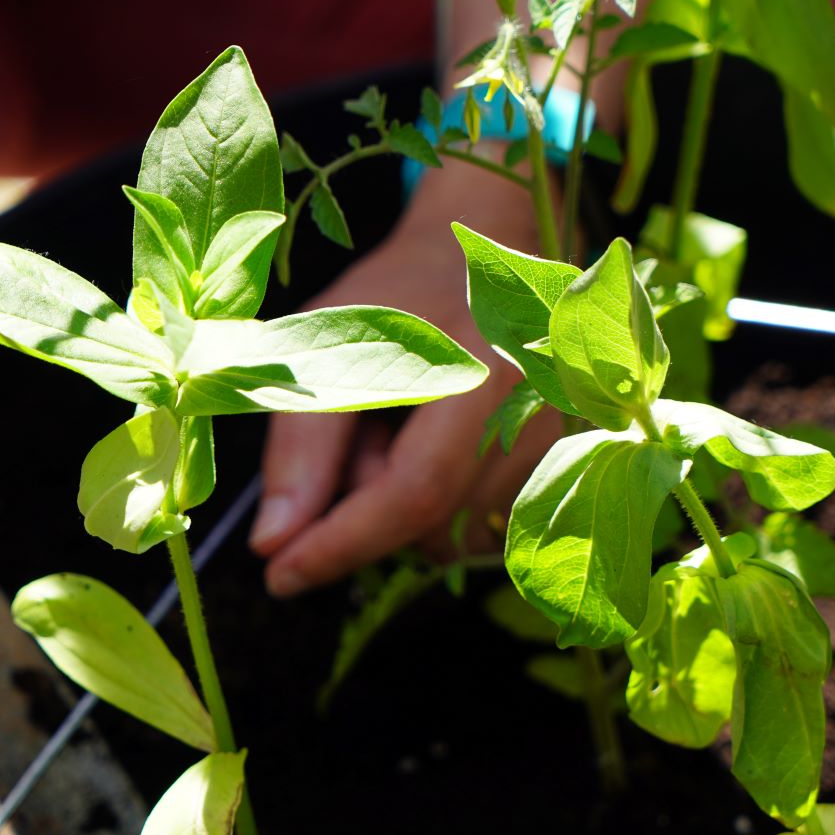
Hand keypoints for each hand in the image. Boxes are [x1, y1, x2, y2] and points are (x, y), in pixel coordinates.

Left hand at [250, 157, 557, 595]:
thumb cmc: (399, 298)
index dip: (343, 542)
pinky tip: (433, 451)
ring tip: (397, 431)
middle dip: (365, 508)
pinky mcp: (559, 467)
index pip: (413, 491)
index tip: (280, 575)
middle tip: (351, 437)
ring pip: (453, 535)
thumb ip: (301, 447)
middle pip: (430, 523)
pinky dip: (438, 510)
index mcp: (482, 371)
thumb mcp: (331, 348)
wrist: (482, 260)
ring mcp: (557, 444)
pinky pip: (480, 529)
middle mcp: (536, 413)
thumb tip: (274, 546)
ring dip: (401, 508)